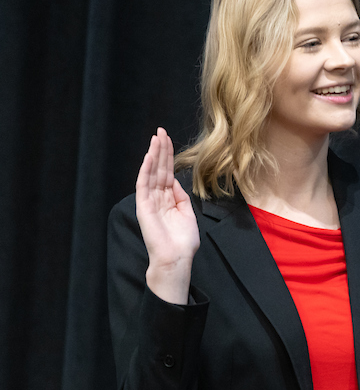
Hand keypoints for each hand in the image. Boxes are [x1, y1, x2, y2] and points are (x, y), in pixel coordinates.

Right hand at [135, 128, 198, 304]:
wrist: (176, 258)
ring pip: (151, 173)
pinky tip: (149, 157)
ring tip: (156, 138)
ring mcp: (149, 201)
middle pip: (159, 169)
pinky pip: (144, 185)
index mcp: (168, 199)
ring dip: (153, 155)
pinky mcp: (143, 206)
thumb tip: (175, 182)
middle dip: (160, 150)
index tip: (168, 140)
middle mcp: (157, 197)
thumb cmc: (183, 241)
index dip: (168, 157)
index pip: (167, 173)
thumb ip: (180, 196)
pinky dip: (146, 170)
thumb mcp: (187, 214)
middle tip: (161, 131)